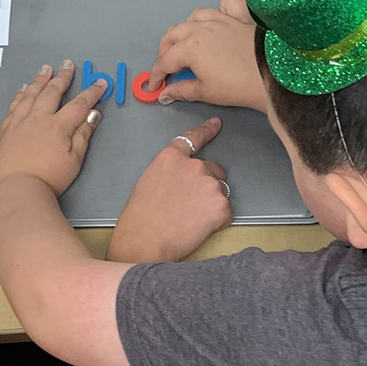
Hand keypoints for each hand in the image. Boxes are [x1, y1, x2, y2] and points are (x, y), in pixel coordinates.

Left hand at [0, 61, 108, 195]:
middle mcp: (38, 118)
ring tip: (45, 69)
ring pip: (31, 94)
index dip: (92, 92)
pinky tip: (23, 90)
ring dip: (40, 80)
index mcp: (58, 126)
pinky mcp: (6, 130)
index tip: (100, 83)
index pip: (79, 104)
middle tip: (67, 65)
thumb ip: (83, 135)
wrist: (17, 188)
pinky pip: (14, 106)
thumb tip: (93, 115)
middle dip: (62, 77)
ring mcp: (20, 122)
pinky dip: (20, 95)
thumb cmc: (48, 178)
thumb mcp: (74, 160)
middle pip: (52, 92)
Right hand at [108, 118, 232, 262]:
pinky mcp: (221, 206)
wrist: (144, 241)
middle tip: (189, 205)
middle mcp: (194, 165)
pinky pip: (226, 212)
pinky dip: (217, 221)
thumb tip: (183, 179)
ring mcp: (209, 184)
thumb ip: (170, 171)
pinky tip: (197, 228)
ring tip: (190, 219)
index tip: (216, 124)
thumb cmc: (140, 218)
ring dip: (211, 203)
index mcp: (171, 157)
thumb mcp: (149, 181)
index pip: (193, 138)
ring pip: (220, 192)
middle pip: (214, 170)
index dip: (207, 130)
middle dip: (207, 185)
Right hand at [146, 0, 268, 112]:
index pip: (164, 60)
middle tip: (166, 68)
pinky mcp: (238, 18)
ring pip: (194, 17)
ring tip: (186, 44)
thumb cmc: (239, 86)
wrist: (272, 75)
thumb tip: (165, 93)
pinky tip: (218, 21)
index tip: (154, 86)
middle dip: (165, 51)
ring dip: (185, 30)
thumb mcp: (206, 92)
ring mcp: (221, 20)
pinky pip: (225, 5)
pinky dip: (219, 10)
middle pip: (173, 34)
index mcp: (190, 47)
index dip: (156, 75)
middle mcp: (201, 28)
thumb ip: (181, 90)